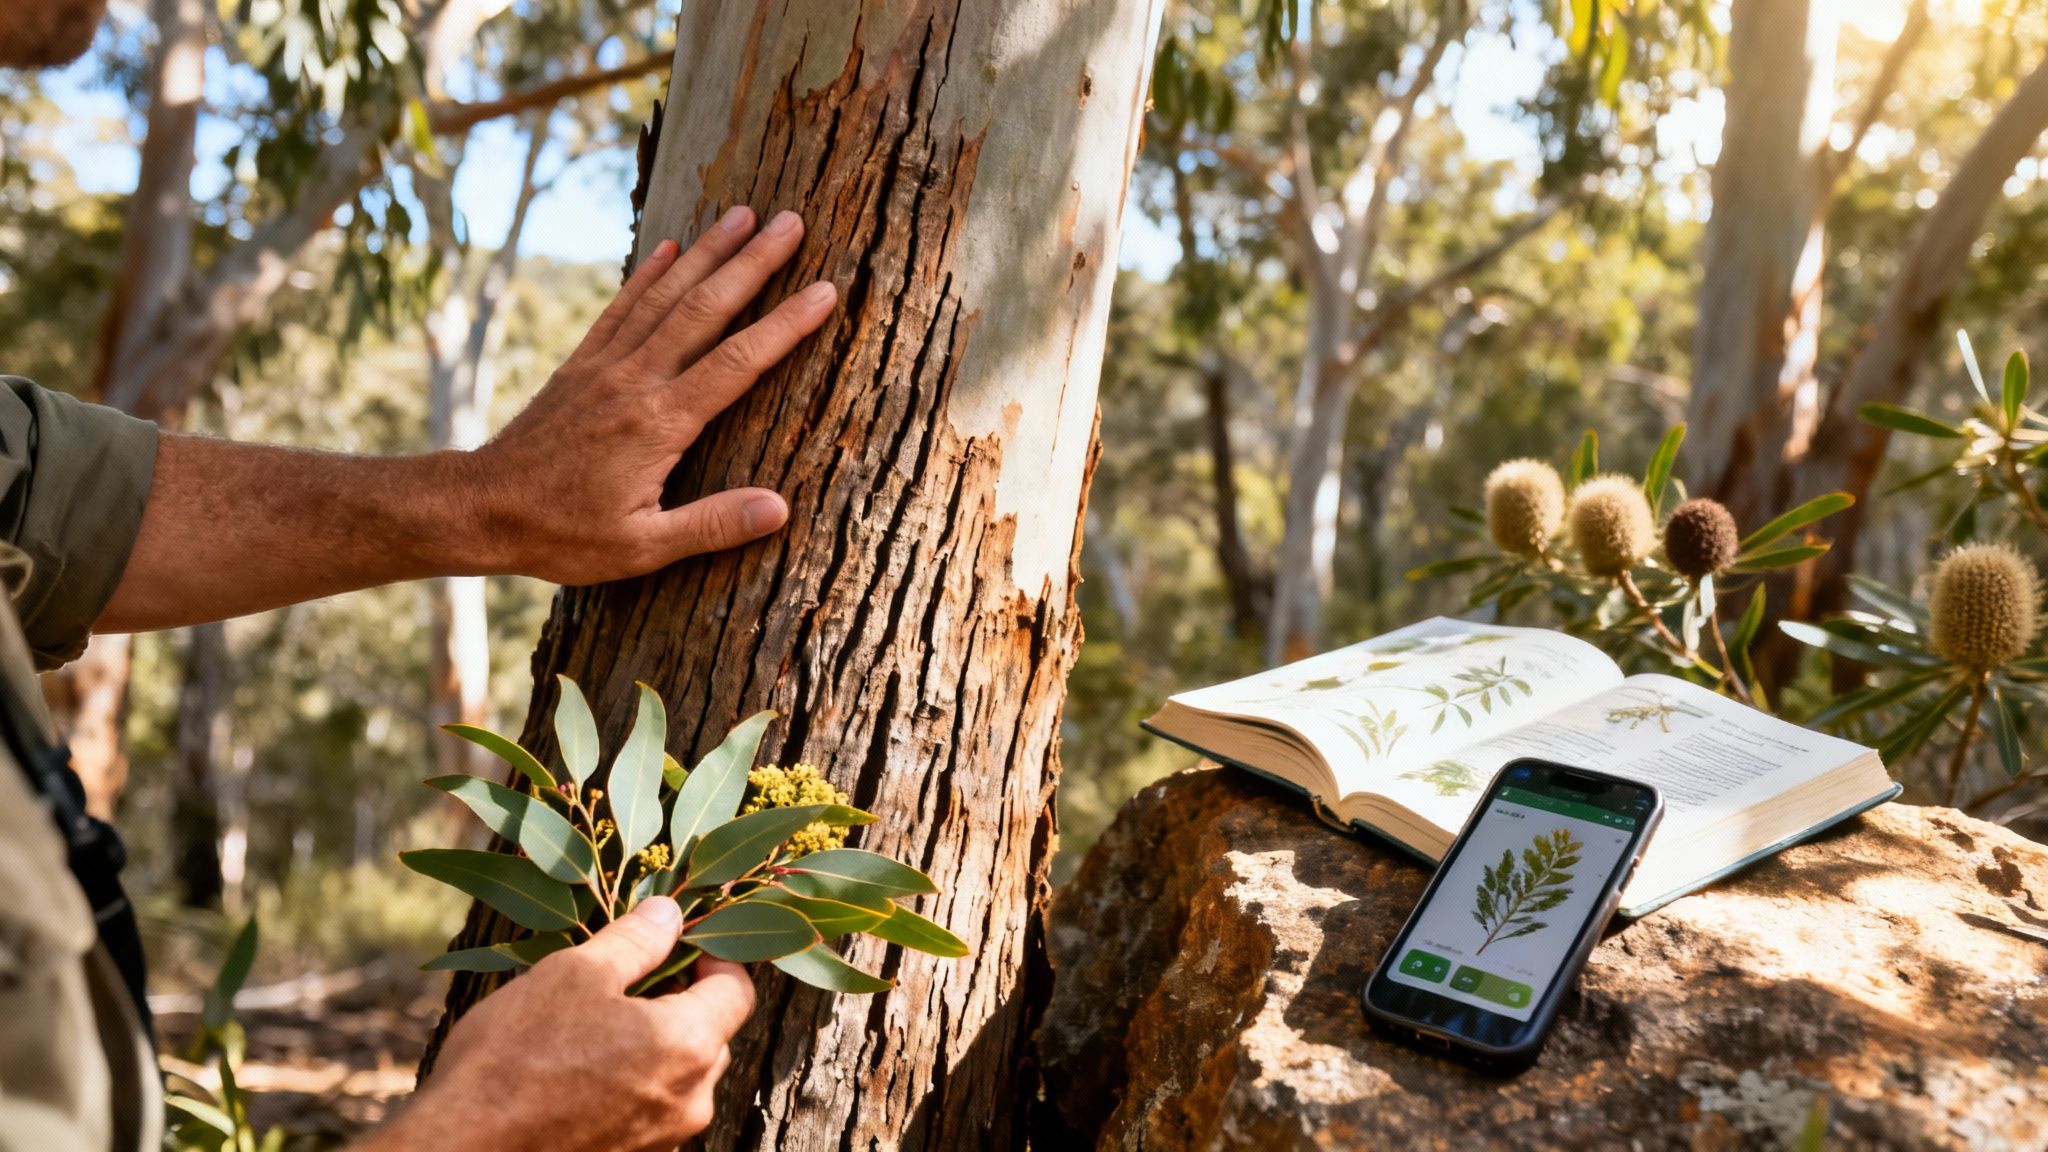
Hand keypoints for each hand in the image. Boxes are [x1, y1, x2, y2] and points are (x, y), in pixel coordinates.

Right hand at [363, 898, 755, 1151]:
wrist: (460, 1150)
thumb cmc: (516, 1057)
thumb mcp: (574, 977)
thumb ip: (635, 942)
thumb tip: (670, 914)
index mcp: (688, 1045)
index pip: (739, 990)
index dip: (716, 957)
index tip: (682, 942)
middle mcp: (691, 1101)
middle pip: (713, 1035)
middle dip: (682, 1001)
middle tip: (629, 981)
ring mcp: (663, 1140)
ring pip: (681, 1077)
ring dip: (654, 1045)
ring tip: (594, 1027)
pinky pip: (651, 1111)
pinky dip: (632, 1084)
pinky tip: (581, 1072)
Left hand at [470, 206, 835, 584]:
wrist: (481, 508)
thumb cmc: (563, 536)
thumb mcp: (641, 548)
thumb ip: (711, 525)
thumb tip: (779, 509)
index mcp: (660, 424)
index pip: (738, 363)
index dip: (786, 324)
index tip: (825, 290)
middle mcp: (636, 381)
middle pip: (707, 309)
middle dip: (753, 262)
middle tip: (792, 221)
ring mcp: (606, 366)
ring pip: (666, 296)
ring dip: (707, 252)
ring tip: (743, 213)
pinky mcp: (582, 364)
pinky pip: (622, 307)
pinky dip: (647, 273)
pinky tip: (669, 246)